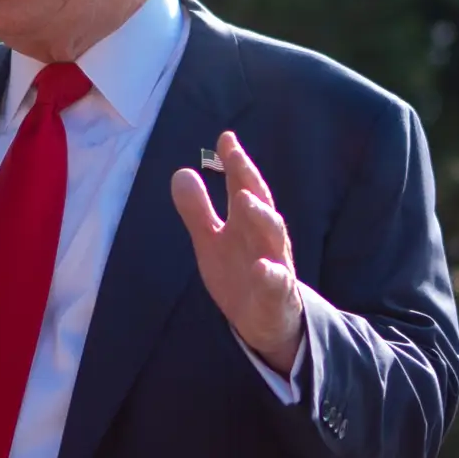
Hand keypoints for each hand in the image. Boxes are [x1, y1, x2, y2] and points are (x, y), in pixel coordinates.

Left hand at [170, 131, 304, 373]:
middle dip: (249, 179)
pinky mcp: (277, 294)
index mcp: (249, 222)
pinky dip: (271, 275)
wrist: (267, 320)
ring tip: (244, 200)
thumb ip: (197, 209)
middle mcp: (265, 237)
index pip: (244, 186)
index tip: (225, 138)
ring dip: (260, 216)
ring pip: (274, 237)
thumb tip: (181, 172)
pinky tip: (262, 268)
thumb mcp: (212, 240)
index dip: (236, 162)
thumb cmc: (240, 272)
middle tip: (235, 157)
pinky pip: (277, 283)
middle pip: (261, 203)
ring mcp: (275, 264)